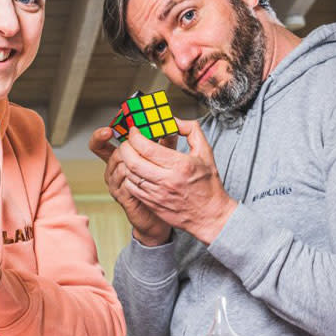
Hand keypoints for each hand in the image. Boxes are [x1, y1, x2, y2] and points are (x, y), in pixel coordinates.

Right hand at [89, 127, 172, 245]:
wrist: (164, 209)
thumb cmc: (162, 182)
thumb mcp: (162, 157)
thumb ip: (164, 140)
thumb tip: (169, 123)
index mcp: (118, 158)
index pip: (100, 144)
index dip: (100, 136)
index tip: (107, 130)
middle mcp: (113, 170)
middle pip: (111, 154)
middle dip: (125, 148)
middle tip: (137, 144)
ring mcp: (115, 184)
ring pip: (118, 167)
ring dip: (134, 162)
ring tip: (150, 164)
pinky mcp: (122, 196)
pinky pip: (124, 182)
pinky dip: (135, 176)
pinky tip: (146, 176)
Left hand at [117, 119, 236, 245]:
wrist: (210, 215)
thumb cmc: (208, 185)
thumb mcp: (205, 152)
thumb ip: (191, 131)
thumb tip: (173, 121)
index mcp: (180, 166)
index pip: (148, 148)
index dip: (136, 137)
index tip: (134, 131)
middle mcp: (167, 181)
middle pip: (133, 161)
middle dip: (126, 147)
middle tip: (128, 142)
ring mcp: (158, 194)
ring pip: (130, 174)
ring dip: (126, 162)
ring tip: (130, 154)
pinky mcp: (152, 204)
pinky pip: (132, 188)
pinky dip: (129, 176)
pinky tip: (134, 170)